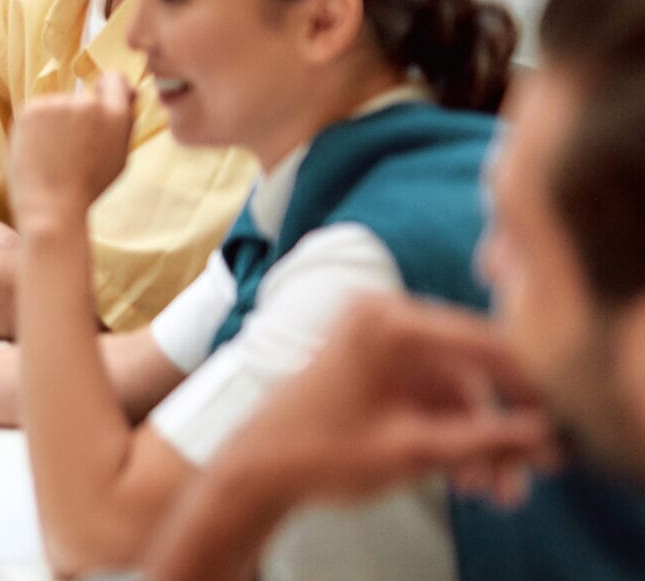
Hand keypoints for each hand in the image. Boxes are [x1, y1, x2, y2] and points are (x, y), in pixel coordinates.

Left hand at [8, 73, 136, 231]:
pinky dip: (36, 127)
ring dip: (55, 122)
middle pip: (83, 99)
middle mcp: (88, 103)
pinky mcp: (31, 107)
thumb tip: (129, 93)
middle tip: (72, 150)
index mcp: (116, 115)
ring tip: (54, 155)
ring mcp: (58, 103)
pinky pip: (37, 111)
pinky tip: (38, 151)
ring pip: (57, 106)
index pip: (115, 80)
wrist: (51, 205)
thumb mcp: (118, 157)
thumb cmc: (87, 187)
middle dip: (79, 117)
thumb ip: (123, 124)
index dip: (108, 89)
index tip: (101, 100)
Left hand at [202, 296, 557, 512]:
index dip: (528, 385)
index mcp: (387, 321)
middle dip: (499, 429)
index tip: (554, 423)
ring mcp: (375, 345)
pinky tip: (466, 478)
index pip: (483, 342)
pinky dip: (449, 435)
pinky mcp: (372, 371)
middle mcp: (382, 320)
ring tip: (493, 490)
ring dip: (477, 440)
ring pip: (453, 392)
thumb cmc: (316, 450)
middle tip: (524, 474)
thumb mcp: (414, 450)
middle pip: (471, 371)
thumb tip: (542, 433)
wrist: (256, 468)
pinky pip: (428, 398)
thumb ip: (483, 439)